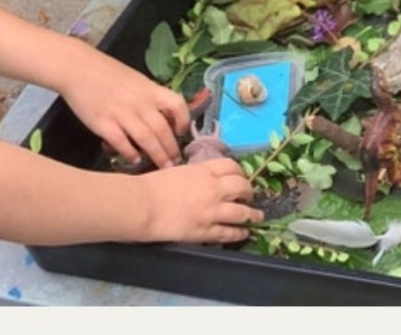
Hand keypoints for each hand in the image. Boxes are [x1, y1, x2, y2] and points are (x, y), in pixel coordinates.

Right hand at [59, 51, 191, 169]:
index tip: (183, 133)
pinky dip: (130, 153)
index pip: (177, 104)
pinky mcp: (103, 123)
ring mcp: (122, 113)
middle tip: (176, 162)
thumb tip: (161, 116)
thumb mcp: (136, 80)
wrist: (78, 68)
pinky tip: (134, 160)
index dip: (184, 120)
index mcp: (150, 89)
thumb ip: (149, 97)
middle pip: (163, 129)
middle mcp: (140, 102)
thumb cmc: (107, 73)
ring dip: (157, 155)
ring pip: (146, 139)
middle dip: (171, 148)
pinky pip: (121, 142)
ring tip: (163, 167)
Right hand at [138, 158, 261, 243]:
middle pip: (242, 187)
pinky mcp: (207, 230)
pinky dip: (240, 233)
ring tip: (257, 217)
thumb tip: (203, 179)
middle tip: (249, 196)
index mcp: (205, 171)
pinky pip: (230, 232)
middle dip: (249, 192)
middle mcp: (214, 189)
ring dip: (252, 215)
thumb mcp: (178, 171)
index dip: (240, 173)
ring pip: (242, 212)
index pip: (232, 167)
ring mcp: (212, 211)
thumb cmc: (152, 186)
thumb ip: (196, 175)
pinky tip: (244, 233)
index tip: (240, 178)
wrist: (143, 205)